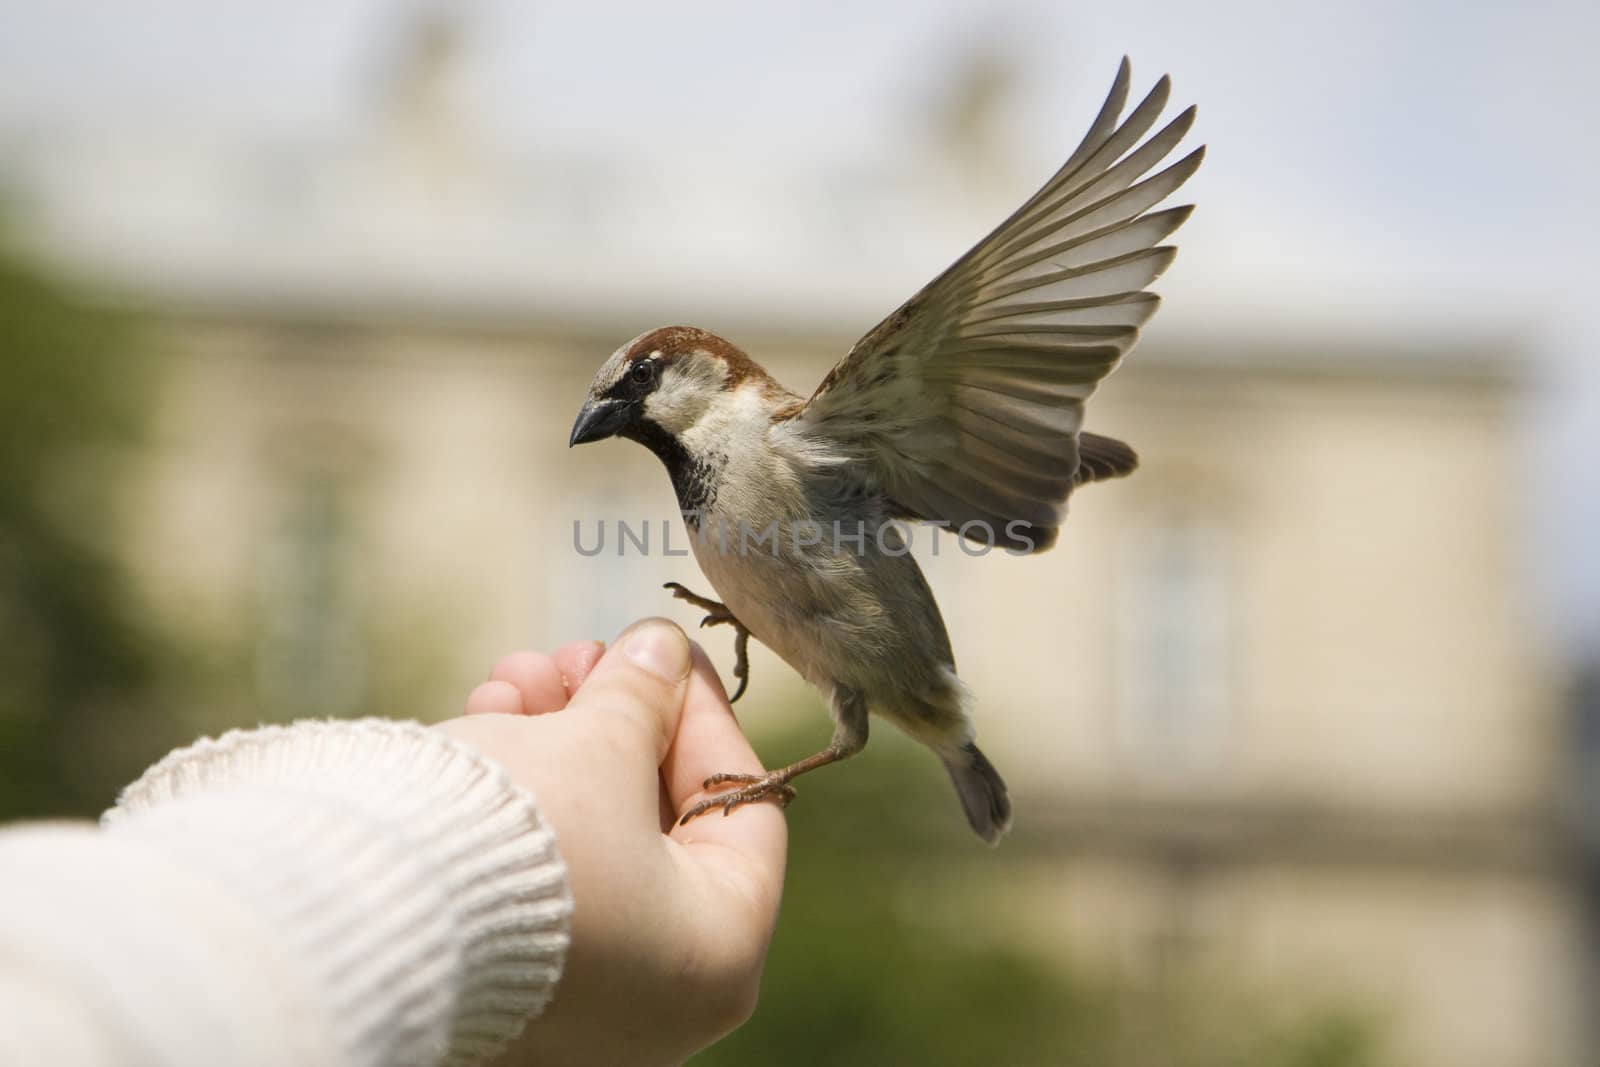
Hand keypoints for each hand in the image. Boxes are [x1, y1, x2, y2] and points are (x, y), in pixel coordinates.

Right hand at [436, 618, 787, 1066]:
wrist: (364, 914)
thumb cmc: (521, 839)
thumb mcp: (600, 743)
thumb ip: (644, 692)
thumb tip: (661, 650)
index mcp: (722, 955)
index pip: (739, 807)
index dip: (701, 712)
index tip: (666, 651)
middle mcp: (666, 1000)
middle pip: (656, 821)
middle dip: (609, 720)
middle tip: (571, 658)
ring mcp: (587, 1005)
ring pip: (592, 842)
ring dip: (553, 744)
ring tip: (509, 682)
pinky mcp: (511, 993)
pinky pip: (539, 880)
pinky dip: (519, 801)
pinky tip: (482, 727)